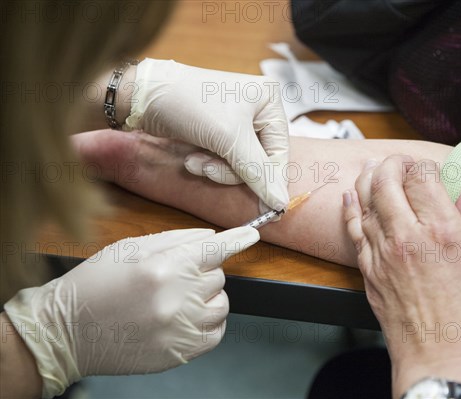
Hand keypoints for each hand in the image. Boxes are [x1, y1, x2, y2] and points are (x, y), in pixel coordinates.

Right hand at [4, 226, 258, 398]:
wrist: (68, 330)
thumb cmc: (95, 285)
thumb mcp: (130, 248)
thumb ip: (177, 240)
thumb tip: (213, 237)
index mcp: (162, 268)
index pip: (215, 250)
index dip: (237, 239)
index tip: (252, 234)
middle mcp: (175, 299)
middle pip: (219, 276)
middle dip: (204, 271)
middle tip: (177, 275)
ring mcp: (179, 330)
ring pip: (222, 304)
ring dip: (208, 296)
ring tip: (179, 298)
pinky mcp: (179, 353)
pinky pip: (217, 333)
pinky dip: (209, 322)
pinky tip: (186, 317)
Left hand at [124, 58, 288, 211]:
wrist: (144, 96)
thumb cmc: (189, 104)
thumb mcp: (229, 139)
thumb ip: (258, 172)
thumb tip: (282, 203)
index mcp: (270, 101)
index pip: (280, 151)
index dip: (269, 179)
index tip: (267, 207)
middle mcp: (258, 109)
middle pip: (261, 160)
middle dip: (232, 170)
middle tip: (208, 169)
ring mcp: (238, 122)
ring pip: (242, 165)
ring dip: (217, 169)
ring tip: (194, 161)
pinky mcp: (220, 132)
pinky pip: (227, 161)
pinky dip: (210, 164)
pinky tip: (192, 157)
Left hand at [343, 156, 460, 398]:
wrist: (443, 364)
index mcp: (443, 232)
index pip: (422, 179)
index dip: (423, 166)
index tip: (427, 167)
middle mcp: (408, 238)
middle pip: (387, 183)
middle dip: (390, 164)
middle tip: (397, 161)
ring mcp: (383, 255)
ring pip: (365, 203)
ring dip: (367, 180)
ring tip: (371, 168)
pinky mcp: (369, 273)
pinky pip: (354, 231)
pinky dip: (350, 210)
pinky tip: (350, 197)